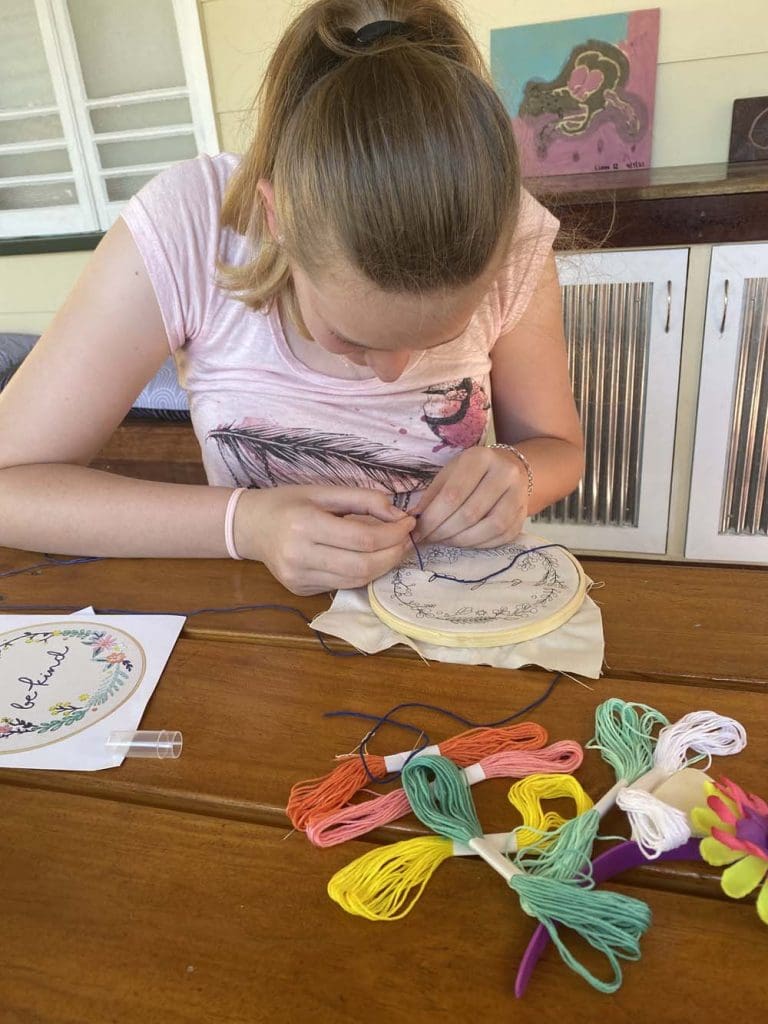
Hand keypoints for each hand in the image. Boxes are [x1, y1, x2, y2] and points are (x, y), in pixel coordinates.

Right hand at [234, 485, 415, 594]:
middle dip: (393, 554)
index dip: (393, 533)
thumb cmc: (287, 502)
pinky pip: (342, 585)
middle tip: (406, 539)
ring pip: (355, 581)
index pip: (362, 538)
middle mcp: (299, 556)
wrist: (250, 526)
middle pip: (363, 566)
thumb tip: (398, 514)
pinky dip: (362, 573)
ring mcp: (298, 578)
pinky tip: (369, 558)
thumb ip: (363, 499)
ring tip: (393, 548)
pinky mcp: (300, 590)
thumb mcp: (323, 491)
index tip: (408, 523)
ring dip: (382, 566)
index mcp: (305, 525)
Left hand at [412, 447, 527, 547]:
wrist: (511, 468)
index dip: (433, 518)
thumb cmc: (472, 471)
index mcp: (480, 458)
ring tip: (445, 541)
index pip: (453, 494)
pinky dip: (479, 544)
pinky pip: (501, 537)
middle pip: (470, 513)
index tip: (418, 531)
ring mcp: (519, 494)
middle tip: (429, 539)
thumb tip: (413, 520)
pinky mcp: (524, 514)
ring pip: (489, 527)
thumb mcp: (449, 473)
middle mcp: (504, 473)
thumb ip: (432, 495)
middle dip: (444, 532)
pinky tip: (464, 541)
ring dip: (462, 541)